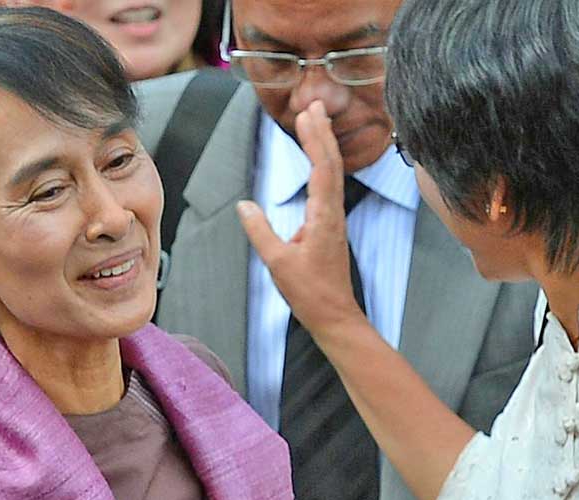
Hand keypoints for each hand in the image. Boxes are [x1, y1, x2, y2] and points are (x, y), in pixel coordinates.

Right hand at [236, 100, 363, 339]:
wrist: (334, 315)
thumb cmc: (309, 292)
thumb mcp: (278, 262)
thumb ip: (260, 231)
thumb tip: (244, 205)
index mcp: (322, 218)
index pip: (321, 168)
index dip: (315, 139)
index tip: (307, 114)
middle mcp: (333, 214)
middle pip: (331, 164)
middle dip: (322, 133)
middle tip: (314, 105)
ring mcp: (334, 220)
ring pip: (333, 174)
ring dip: (324, 146)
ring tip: (316, 123)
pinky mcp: (330, 228)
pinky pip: (329, 188)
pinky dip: (323, 166)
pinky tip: (317, 161)